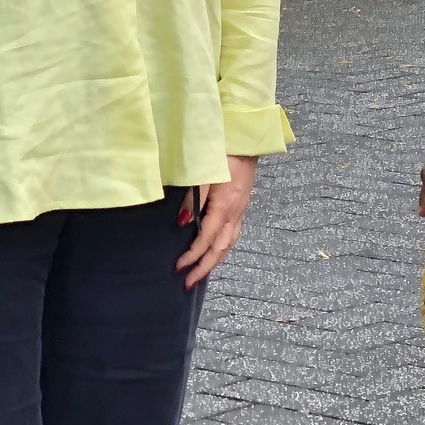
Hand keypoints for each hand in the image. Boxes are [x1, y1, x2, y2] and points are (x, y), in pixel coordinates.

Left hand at [176, 154, 257, 288]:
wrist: (246, 141)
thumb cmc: (222, 154)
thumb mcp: (203, 174)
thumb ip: (192, 200)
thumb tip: (182, 224)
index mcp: (225, 206)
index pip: (206, 239)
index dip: (192, 255)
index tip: (178, 267)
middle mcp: (235, 213)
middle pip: (220, 248)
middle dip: (204, 268)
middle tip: (188, 284)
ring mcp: (241, 210)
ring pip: (229, 244)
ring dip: (215, 262)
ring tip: (201, 275)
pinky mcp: (242, 206)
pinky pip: (234, 235)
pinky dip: (224, 249)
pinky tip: (216, 252)